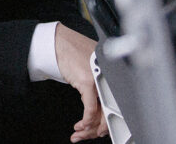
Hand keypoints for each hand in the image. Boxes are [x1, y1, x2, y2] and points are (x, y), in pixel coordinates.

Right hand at [54, 23, 109, 142]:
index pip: (116, 105)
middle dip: (100, 129)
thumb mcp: (91, 67)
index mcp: (112, 75)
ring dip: (90, 128)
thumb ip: (98, 82)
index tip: (103, 129)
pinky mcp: (88, 82)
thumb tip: (99, 105)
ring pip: (100, 114)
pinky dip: (86, 121)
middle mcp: (108, 79)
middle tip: (92, 134)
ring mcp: (98, 81)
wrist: (59, 42)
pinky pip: (90, 109)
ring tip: (81, 132)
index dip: (110, 121)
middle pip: (110, 112)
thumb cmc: (73, 51)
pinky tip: (81, 126)